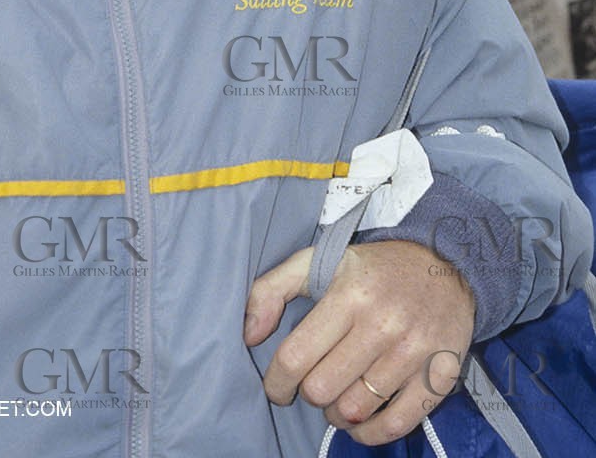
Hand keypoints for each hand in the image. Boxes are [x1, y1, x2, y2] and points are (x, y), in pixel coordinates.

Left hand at [244, 239, 475, 444]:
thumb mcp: (320, 260)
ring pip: (354, 410)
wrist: (446, 265)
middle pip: (323, 389)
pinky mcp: (439, 377)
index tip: (277, 386)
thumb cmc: (373, 269)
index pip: (297, 356)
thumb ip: (272, 288)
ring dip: (337, 413)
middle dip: (309, 394)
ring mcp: (412, 354)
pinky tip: (360, 421)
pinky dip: (369, 434)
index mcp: (348, 295)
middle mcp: (381, 325)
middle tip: (314, 383)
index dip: (277, 381)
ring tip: (337, 397)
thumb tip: (248, 334)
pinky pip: (395, 425)